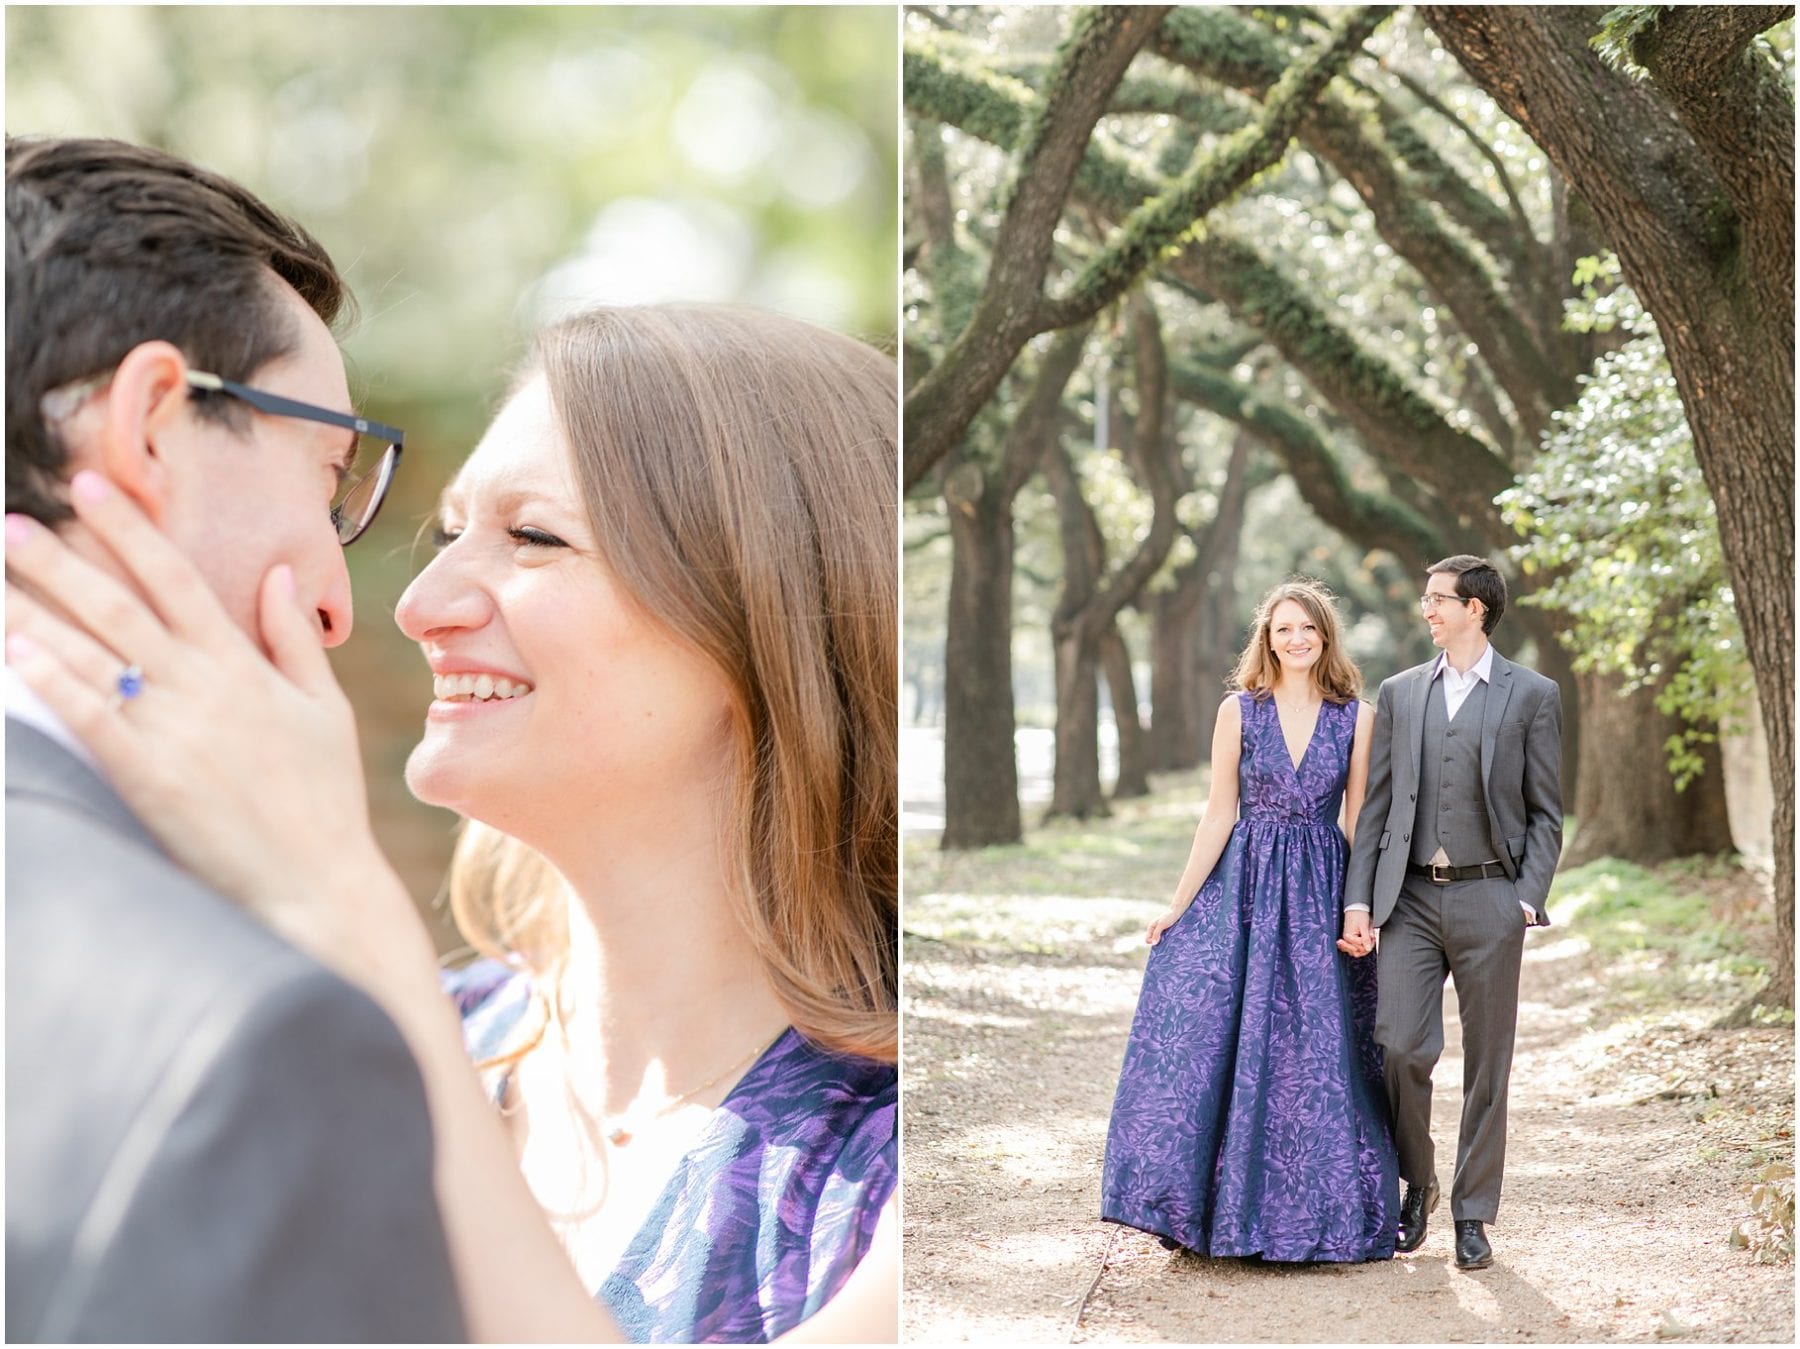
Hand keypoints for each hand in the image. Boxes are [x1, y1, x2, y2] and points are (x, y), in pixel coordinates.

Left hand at [3, 476, 417, 972]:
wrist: (320, 880)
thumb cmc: (326, 799)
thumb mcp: (326, 710)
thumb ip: (296, 641)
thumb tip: (278, 576)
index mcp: (244, 667)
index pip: (177, 581)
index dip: (131, 532)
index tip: (91, 489)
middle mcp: (204, 688)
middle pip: (119, 608)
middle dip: (60, 560)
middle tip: (9, 522)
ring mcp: (174, 731)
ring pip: (91, 655)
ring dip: (35, 612)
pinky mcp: (150, 777)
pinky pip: (91, 718)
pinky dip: (52, 682)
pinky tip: (16, 652)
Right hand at [1146, 907, 1184, 945]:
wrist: (1176, 912)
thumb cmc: (1168, 917)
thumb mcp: (1161, 925)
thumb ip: (1156, 934)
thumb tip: (1153, 943)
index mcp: (1151, 928)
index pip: (1147, 939)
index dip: (1152, 942)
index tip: (1159, 940)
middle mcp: (1154, 930)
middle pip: (1153, 941)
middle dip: (1157, 942)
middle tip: (1164, 939)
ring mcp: (1160, 932)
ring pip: (1158, 940)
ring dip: (1162, 942)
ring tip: (1168, 939)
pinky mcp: (1165, 932)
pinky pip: (1163, 939)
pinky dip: (1166, 940)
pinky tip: (1170, 939)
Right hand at [1337, 909, 1373, 957]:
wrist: (1356, 908)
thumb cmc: (1358, 915)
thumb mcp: (1364, 926)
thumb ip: (1365, 939)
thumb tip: (1368, 949)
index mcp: (1348, 936)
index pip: (1359, 947)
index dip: (1367, 943)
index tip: (1372, 936)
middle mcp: (1346, 939)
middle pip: (1356, 952)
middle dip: (1365, 947)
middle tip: (1371, 938)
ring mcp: (1348, 940)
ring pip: (1355, 951)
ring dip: (1363, 947)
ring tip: (1369, 939)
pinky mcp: (1350, 938)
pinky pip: (1354, 948)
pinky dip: (1360, 946)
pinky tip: (1365, 943)